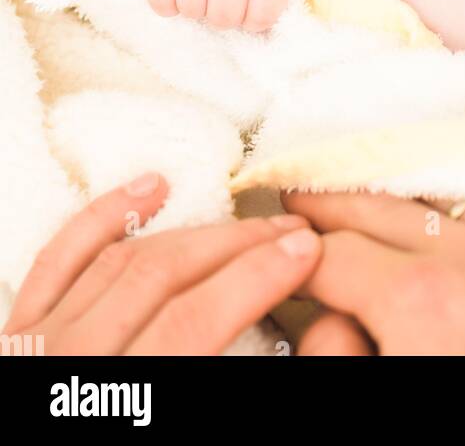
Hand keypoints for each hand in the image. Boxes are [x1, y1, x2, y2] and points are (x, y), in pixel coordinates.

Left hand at [1, 174, 321, 354]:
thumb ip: (225, 385)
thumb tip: (287, 345)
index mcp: (119, 406)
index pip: (191, 322)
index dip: (254, 279)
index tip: (305, 253)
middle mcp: (68, 366)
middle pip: (162, 278)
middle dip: (238, 247)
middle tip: (293, 235)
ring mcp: (35, 343)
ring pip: (123, 258)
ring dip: (194, 232)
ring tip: (250, 224)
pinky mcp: (16, 332)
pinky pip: (61, 256)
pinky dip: (105, 215)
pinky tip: (150, 188)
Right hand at [279, 190, 464, 355]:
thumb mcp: (384, 403)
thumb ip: (339, 356)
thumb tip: (329, 317)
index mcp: (421, 299)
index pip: (333, 254)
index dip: (298, 256)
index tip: (284, 256)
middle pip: (383, 208)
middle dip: (336, 207)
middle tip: (304, 203)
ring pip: (450, 196)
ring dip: (406, 200)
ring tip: (376, 203)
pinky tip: (463, 209)